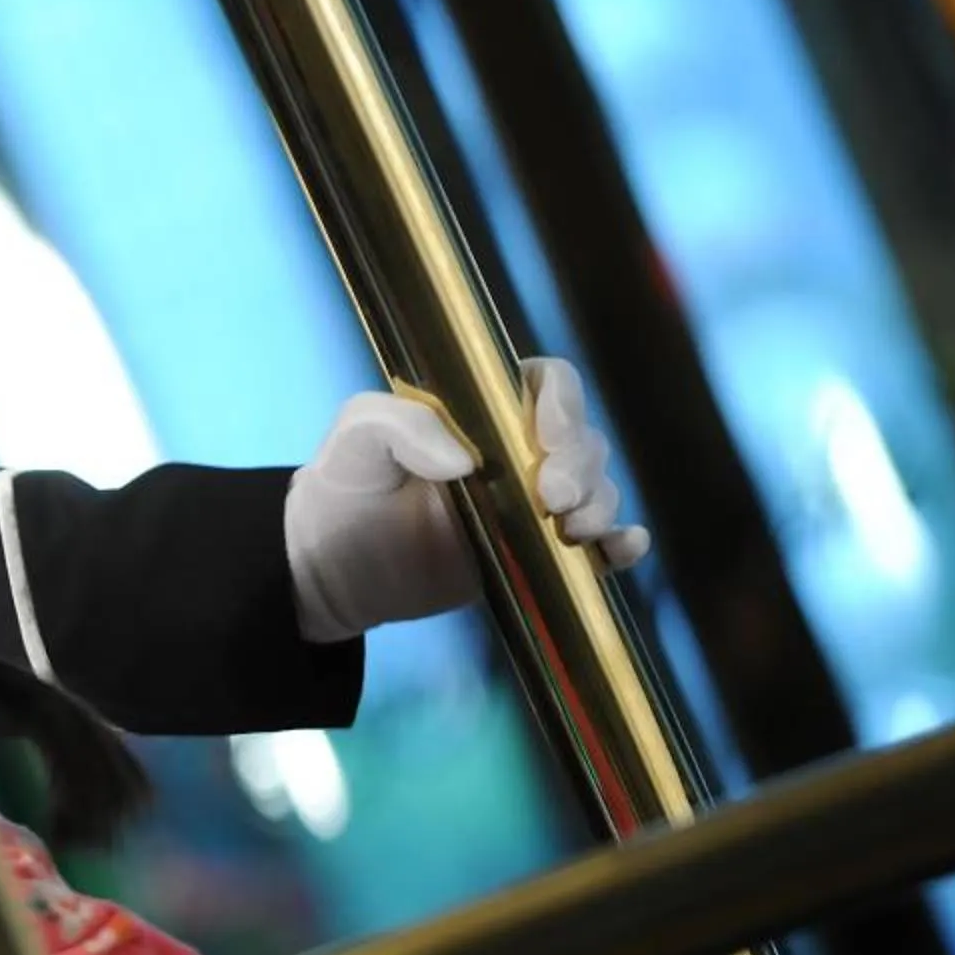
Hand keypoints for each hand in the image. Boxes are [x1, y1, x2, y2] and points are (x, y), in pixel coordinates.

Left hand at [284, 357, 647, 643]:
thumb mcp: (356, 439)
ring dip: (600, 506)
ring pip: (595, 491)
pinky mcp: (535, 552)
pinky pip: (596, 545)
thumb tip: (464, 460)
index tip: (545, 436)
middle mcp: (517, 450)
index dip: (561, 403)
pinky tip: (621, 549)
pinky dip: (619, 545)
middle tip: (553, 497)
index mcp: (483, 408)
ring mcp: (531, 504)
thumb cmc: (345, 488)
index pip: (547, 384)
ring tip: (572, 530)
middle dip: (580, 465)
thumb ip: (400, 426)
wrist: (333, 569)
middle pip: (581, 441)